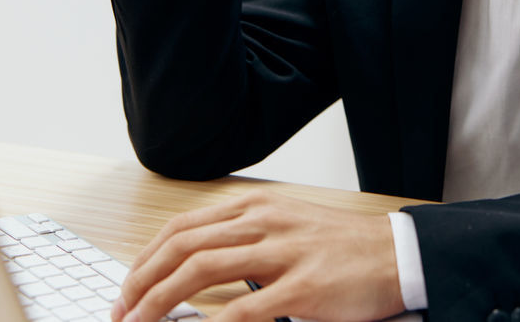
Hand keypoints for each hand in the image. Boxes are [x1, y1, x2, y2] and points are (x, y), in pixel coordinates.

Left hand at [112, 190, 405, 321]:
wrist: (396, 253)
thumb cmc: (341, 247)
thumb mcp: (285, 226)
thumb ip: (243, 238)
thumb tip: (192, 264)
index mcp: (255, 207)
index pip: (182, 228)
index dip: (146, 259)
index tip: (128, 289)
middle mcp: (263, 222)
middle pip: (182, 246)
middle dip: (141, 282)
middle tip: (122, 312)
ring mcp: (283, 252)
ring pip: (201, 269)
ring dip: (160, 301)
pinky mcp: (304, 287)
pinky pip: (245, 309)